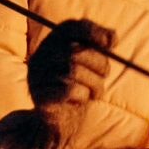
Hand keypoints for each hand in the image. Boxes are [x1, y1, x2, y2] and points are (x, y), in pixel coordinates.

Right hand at [25, 18, 115, 145]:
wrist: (61, 122)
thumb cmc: (79, 88)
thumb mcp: (91, 65)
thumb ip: (100, 47)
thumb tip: (112, 37)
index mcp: (51, 44)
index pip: (70, 26)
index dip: (94, 32)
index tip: (112, 44)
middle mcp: (40, 56)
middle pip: (75, 49)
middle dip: (99, 63)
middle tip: (105, 75)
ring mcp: (36, 76)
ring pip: (74, 70)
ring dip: (95, 83)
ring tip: (96, 92)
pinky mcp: (39, 97)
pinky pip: (69, 90)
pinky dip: (83, 95)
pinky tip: (82, 100)